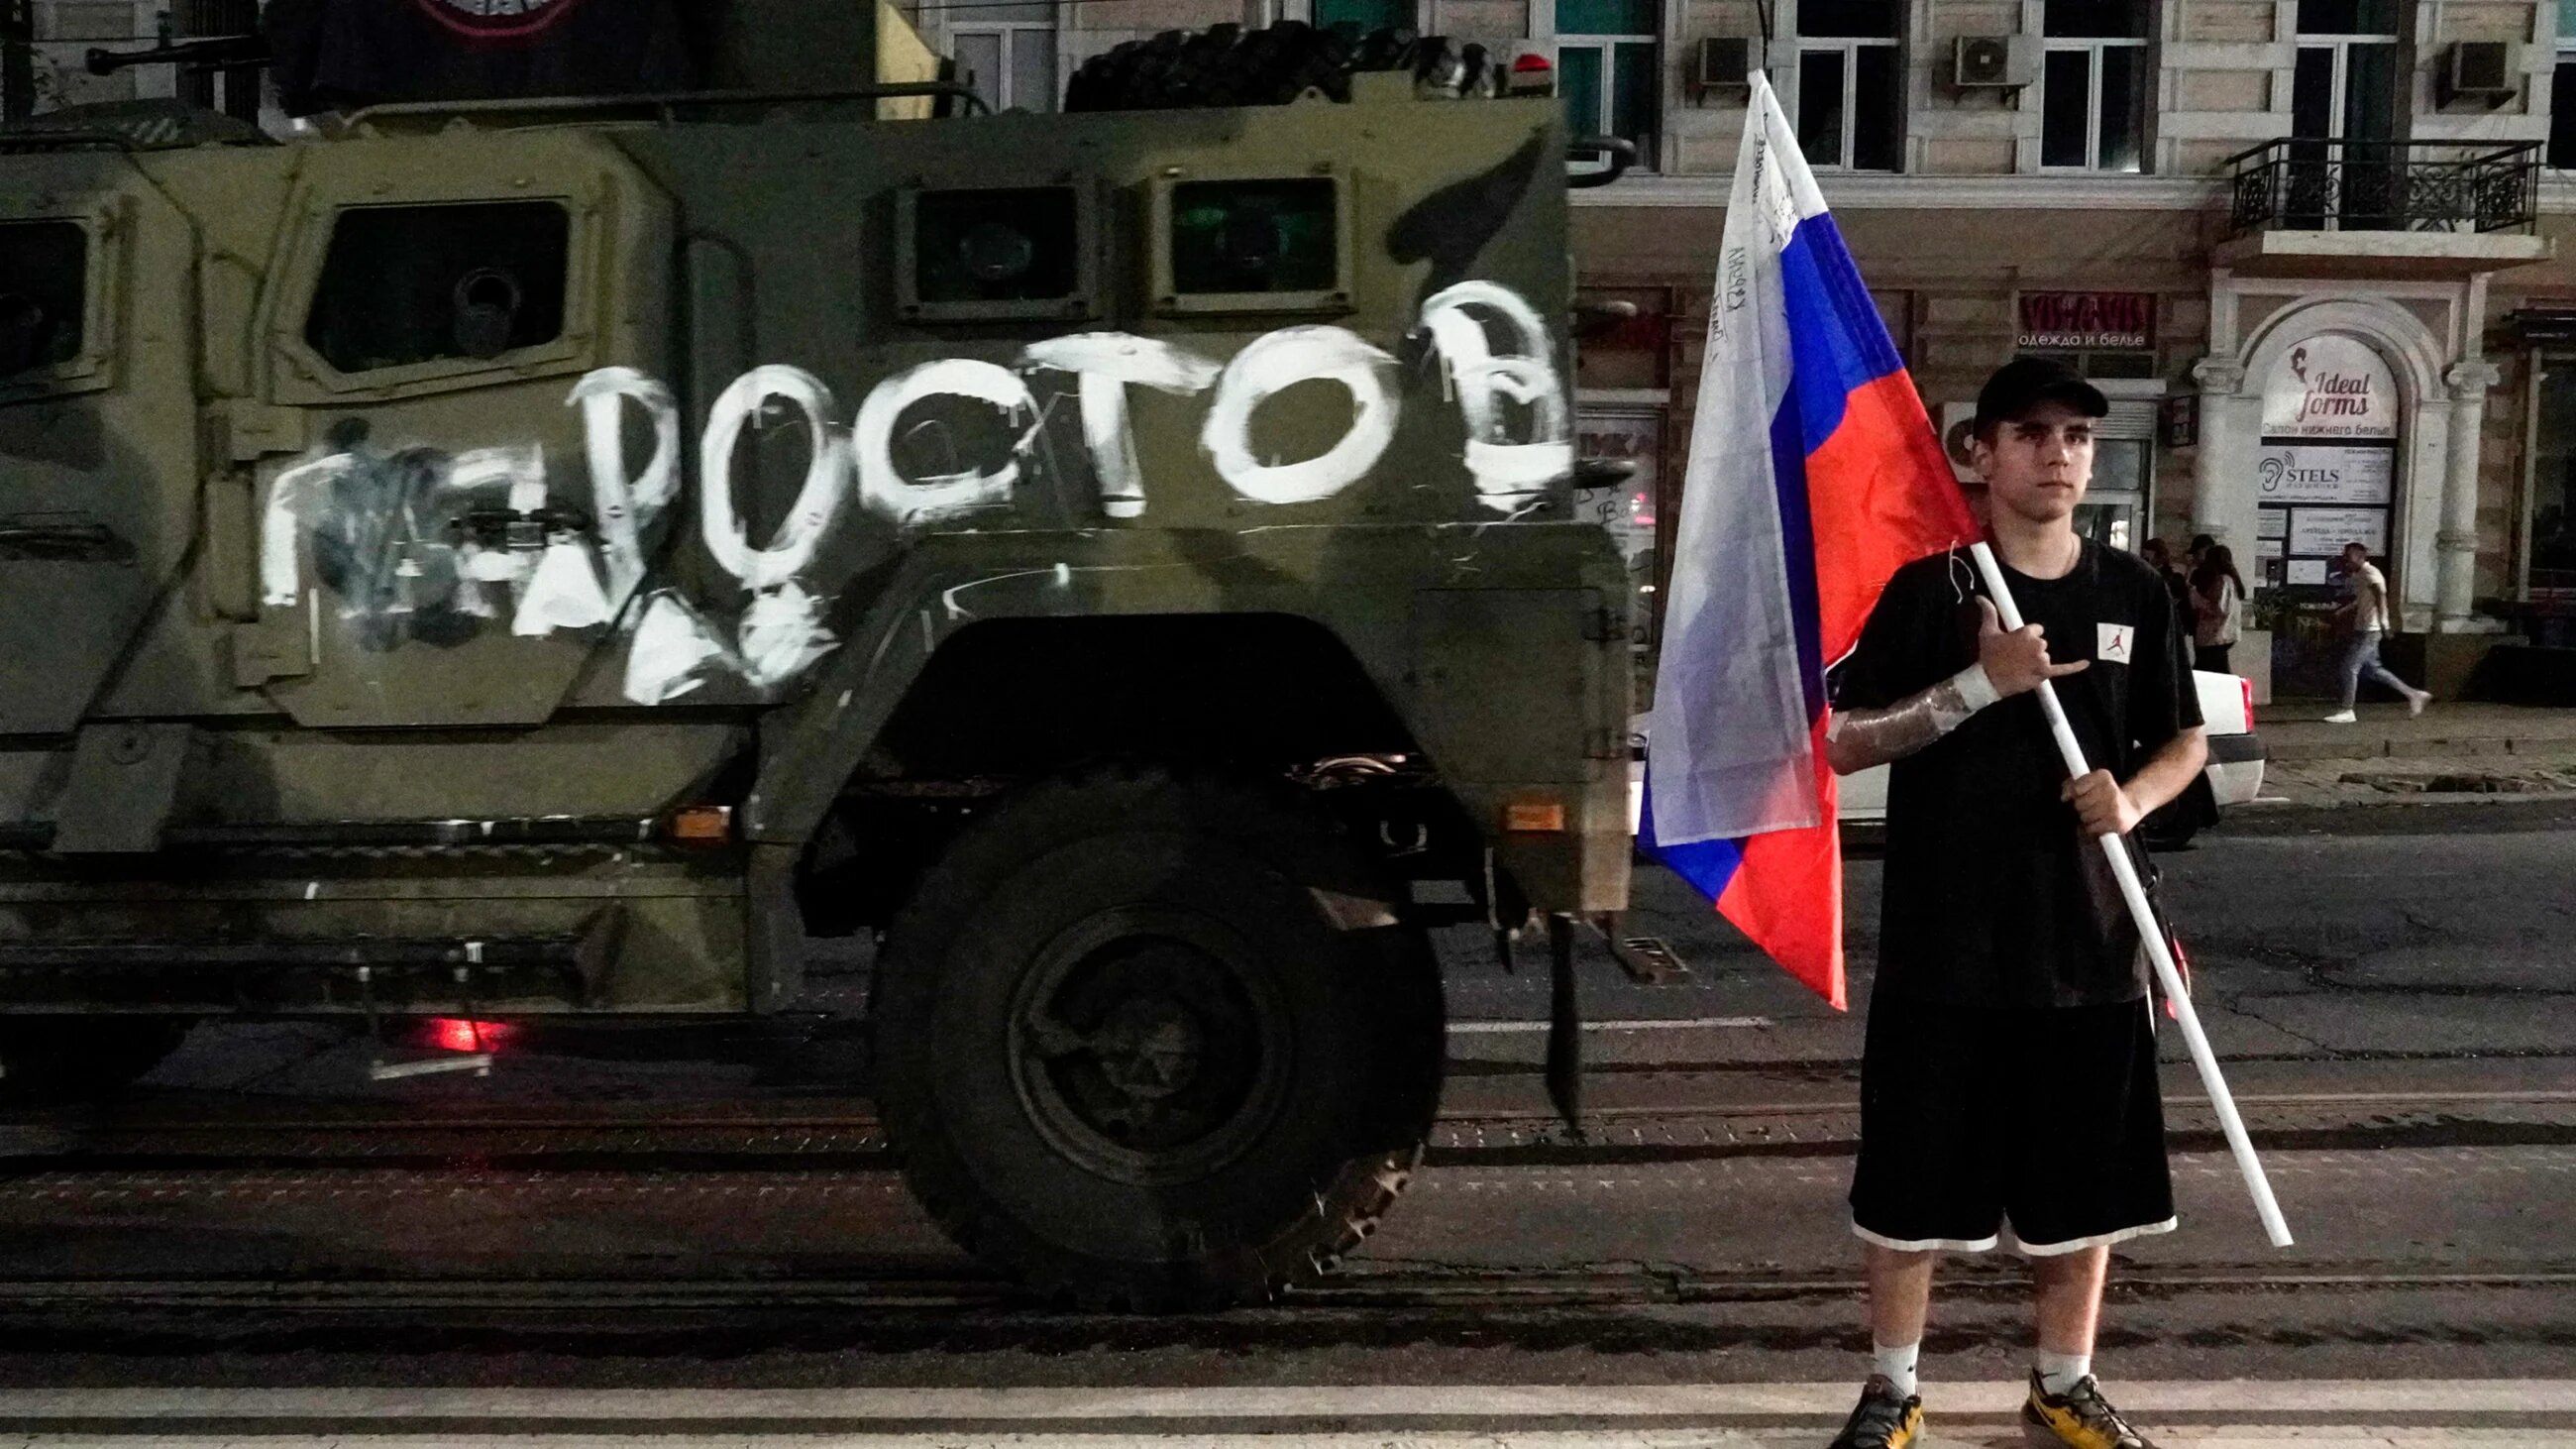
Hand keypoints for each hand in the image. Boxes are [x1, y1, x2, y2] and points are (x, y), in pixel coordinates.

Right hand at [1975, 596, 2089, 697]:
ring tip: (2019, 667)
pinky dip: (2075, 667)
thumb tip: (1980, 597)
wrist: (1988, 680)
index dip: (2026, 637)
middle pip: (2041, 643)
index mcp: (2026, 632)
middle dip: (2030, 649)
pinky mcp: (2045, 673)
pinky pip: (2063, 669)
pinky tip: (2086, 663)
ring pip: (2044, 656)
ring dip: (2035, 661)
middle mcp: (2037, 644)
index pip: (2036, 630)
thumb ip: (1988, 612)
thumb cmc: (1988, 656)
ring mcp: (2042, 659)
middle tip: (2015, 657)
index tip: (2016, 644)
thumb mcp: (1986, 632)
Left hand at [2063, 768, 2144, 836]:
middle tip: (2091, 805)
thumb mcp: (2092, 782)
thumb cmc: (2107, 794)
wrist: (2131, 806)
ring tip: (2097, 813)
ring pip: (2084, 816)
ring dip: (2087, 817)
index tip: (2075, 795)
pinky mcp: (2116, 822)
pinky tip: (2100, 821)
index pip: (2076, 788)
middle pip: (2079, 803)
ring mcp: (2114, 806)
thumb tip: (2064, 795)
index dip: (2072, 794)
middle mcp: (2110, 789)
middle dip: (2081, 806)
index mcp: (2103, 776)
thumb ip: (2074, 784)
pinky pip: (2091, 828)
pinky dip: (2092, 827)